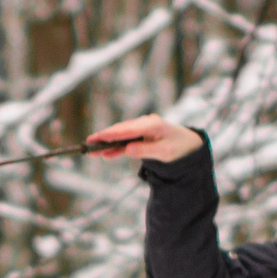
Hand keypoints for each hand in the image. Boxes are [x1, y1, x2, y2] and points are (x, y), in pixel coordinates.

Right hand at [88, 115, 202, 163]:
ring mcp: (142, 128)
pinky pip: (126, 141)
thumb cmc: (178, 147)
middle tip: (88, 143)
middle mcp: (145, 123)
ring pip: (121, 135)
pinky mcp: (141, 135)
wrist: (188, 144)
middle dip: (104, 137)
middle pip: (121, 130)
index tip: (98, 137)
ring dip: (107, 142)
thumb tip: (127, 150)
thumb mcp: (164, 152)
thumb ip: (146, 150)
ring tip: (91, 149)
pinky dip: (116, 147)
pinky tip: (105, 154)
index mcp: (152, 125)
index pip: (128, 129)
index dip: (111, 134)